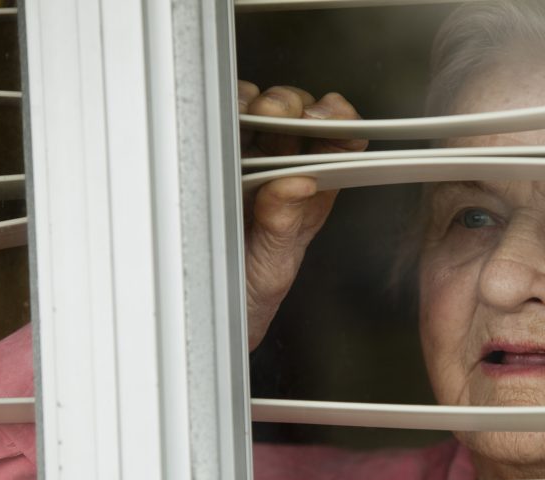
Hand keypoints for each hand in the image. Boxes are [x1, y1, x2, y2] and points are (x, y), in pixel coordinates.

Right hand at [238, 81, 366, 349]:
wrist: (205, 310)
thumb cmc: (248, 289)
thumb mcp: (273, 262)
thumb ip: (285, 222)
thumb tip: (297, 182)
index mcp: (312, 193)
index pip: (340, 142)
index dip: (340, 122)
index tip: (329, 116)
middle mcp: (284, 170)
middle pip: (298, 116)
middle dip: (293, 108)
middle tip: (281, 117)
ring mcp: (248, 160)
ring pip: (260, 109)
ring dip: (258, 104)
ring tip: (251, 117)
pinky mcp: (212, 157)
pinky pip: (221, 121)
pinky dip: (224, 112)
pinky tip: (223, 122)